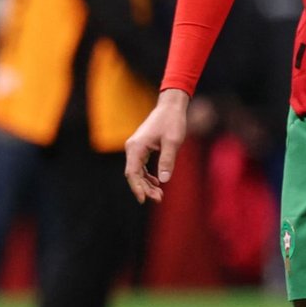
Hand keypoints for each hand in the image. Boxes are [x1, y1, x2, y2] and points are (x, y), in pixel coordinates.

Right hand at [124, 89, 189, 203]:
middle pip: (134, 174)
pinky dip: (147, 175)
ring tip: (159, 195)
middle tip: (159, 199)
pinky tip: (157, 183)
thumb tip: (164, 180)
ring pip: (137, 171)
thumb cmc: (172, 121)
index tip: (144, 200)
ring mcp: (135, 148)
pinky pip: (141, 166)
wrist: (170, 106)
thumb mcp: (173, 142)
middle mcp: (132, 148)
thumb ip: (167, 160)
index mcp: (136, 147)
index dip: (137, 188)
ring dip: (146, 184)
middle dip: (144, 188)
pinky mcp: (141, 148)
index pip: (132, 173)